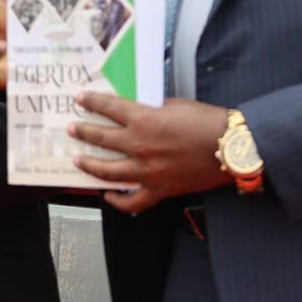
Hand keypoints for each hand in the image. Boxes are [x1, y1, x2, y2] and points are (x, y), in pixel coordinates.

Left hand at [70, 94, 230, 212]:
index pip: (108, 108)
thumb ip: (151, 109)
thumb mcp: (174, 105)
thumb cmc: (207, 122)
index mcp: (143, 120)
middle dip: (82, 132)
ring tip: (78, 160)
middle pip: (101, 139)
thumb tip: (138, 111)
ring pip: (108, 172)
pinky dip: (117, 201)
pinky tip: (108, 195)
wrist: (229, 148)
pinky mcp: (159, 189)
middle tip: (72, 129)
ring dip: (89, 165)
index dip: (91, 102)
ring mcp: (147, 171)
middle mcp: (140, 146)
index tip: (80, 99)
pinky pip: (132, 202)